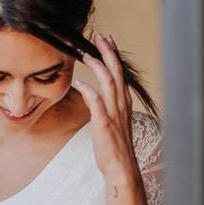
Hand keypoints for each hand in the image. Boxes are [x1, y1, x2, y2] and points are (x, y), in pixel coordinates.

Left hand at [73, 34, 142, 184]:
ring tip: (87, 54)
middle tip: (99, 36)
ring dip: (98, 66)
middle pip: (116, 71)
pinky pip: (96, 102)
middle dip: (108, 52)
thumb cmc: (115, 147)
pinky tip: (79, 82)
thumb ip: (107, 107)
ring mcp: (114, 113)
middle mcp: (121, 104)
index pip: (120, 73)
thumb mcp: (114, 122)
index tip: (106, 41)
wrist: (121, 167)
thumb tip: (97, 96)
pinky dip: (88, 90)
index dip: (113, 55)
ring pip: (108, 82)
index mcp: (124, 102)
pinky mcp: (104, 123)